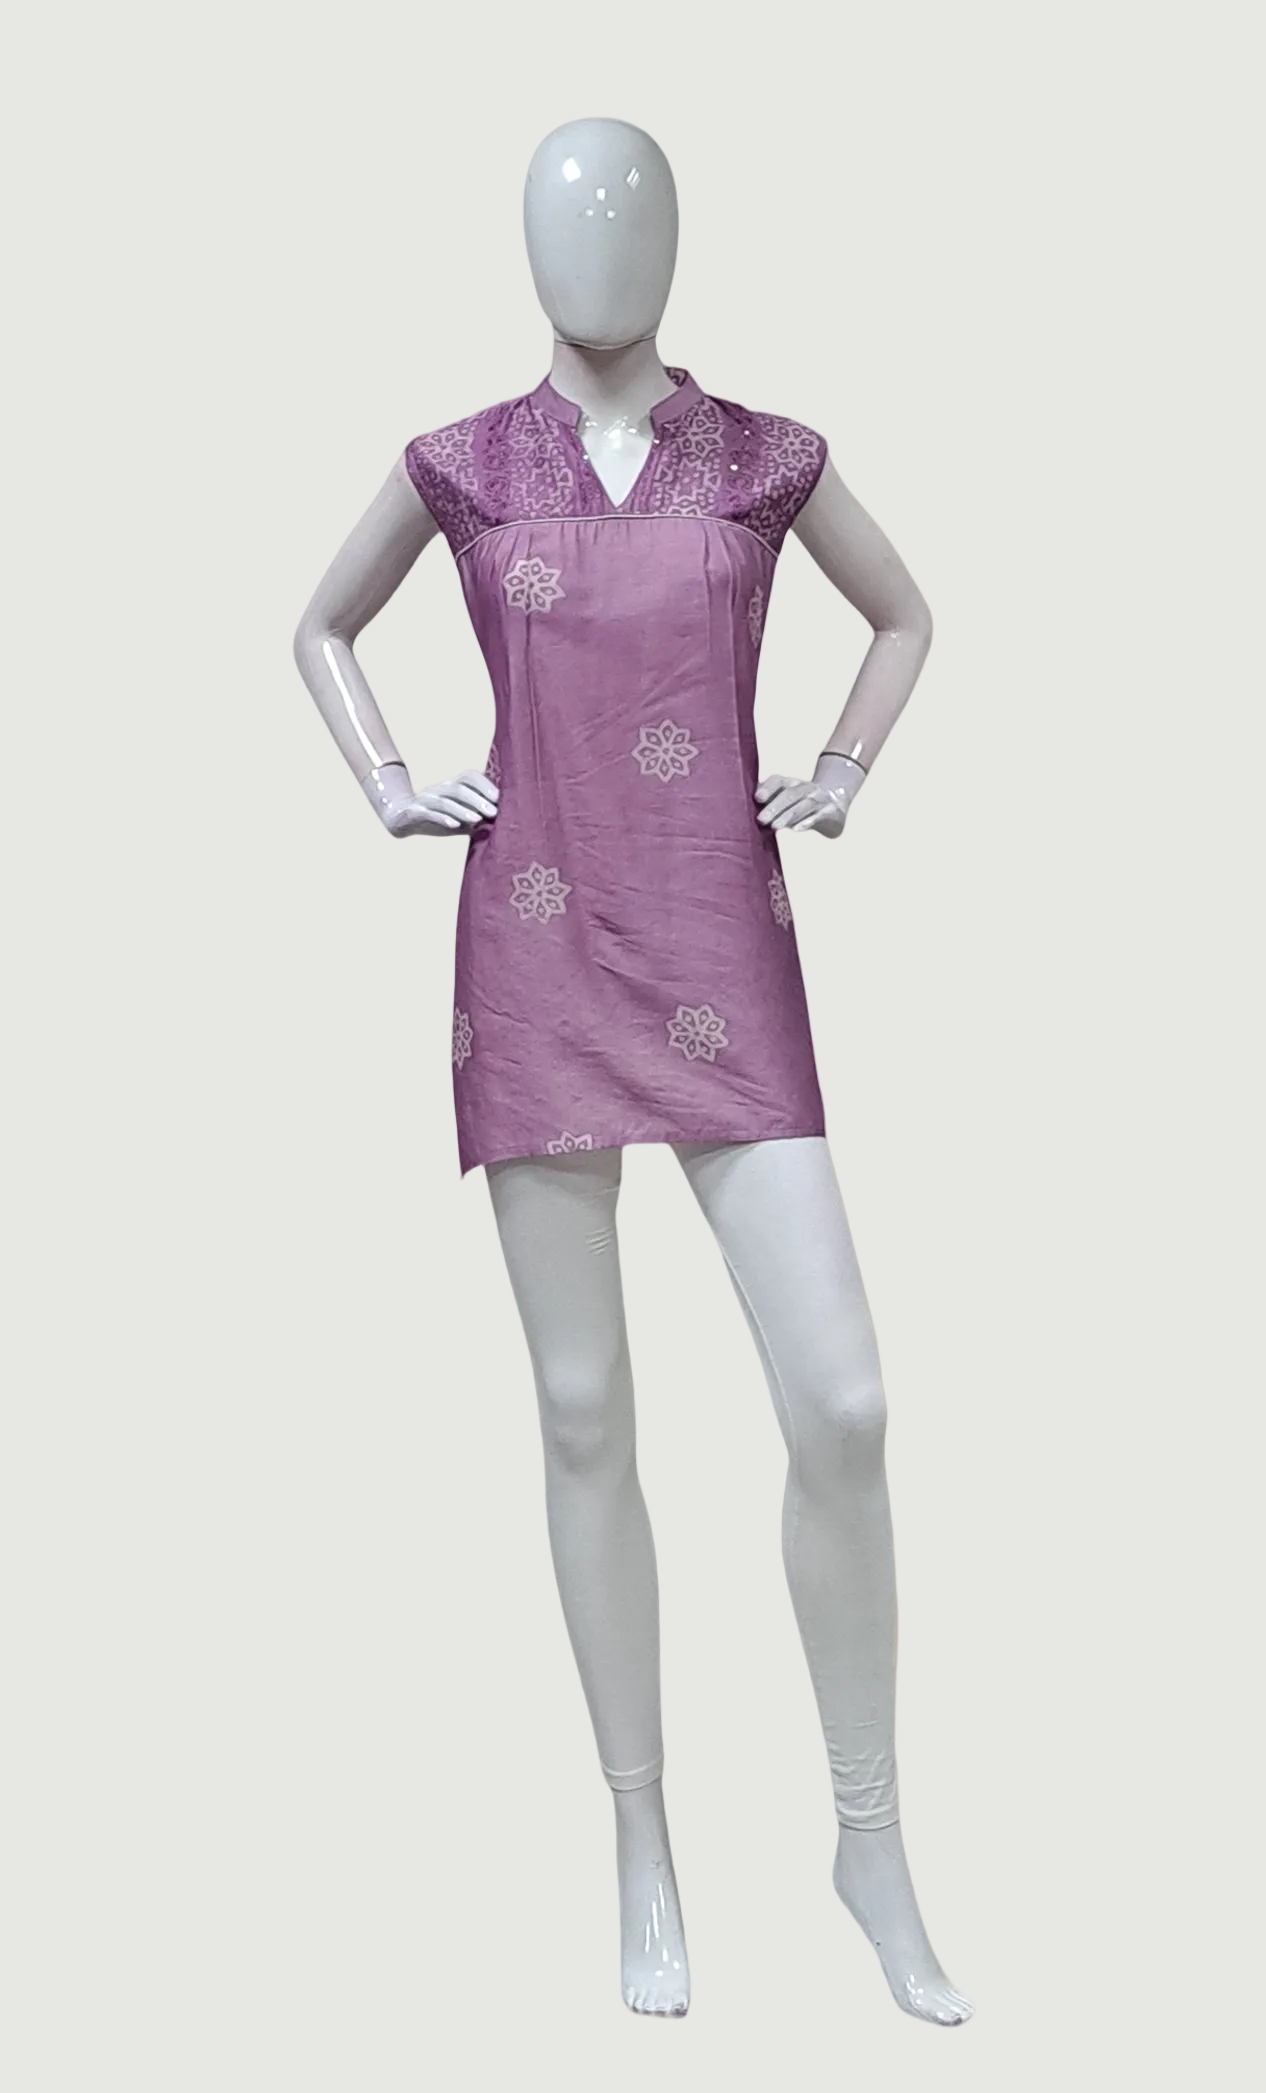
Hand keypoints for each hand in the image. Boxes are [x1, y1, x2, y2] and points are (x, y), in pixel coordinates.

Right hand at [363, 763, 498, 837]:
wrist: (401, 821)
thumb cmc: (437, 819)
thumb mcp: (460, 821)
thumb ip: (478, 821)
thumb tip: (503, 825)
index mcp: (452, 786)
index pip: (469, 777)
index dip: (484, 785)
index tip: (499, 798)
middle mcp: (439, 788)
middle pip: (459, 788)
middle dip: (478, 800)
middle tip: (494, 812)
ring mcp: (425, 798)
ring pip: (445, 801)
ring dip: (463, 810)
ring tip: (478, 820)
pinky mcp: (414, 811)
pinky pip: (429, 812)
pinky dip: (442, 818)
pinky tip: (454, 826)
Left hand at [754, 773, 849, 838]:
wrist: (835, 804)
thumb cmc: (799, 805)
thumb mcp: (784, 801)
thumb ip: (767, 804)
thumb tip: (741, 813)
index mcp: (790, 783)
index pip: (778, 780)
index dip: (768, 788)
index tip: (757, 798)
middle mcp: (805, 788)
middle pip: (789, 794)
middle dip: (774, 806)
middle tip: (761, 819)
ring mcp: (819, 799)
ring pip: (803, 805)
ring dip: (788, 815)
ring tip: (775, 826)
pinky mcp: (829, 812)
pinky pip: (818, 816)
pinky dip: (807, 822)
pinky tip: (797, 829)